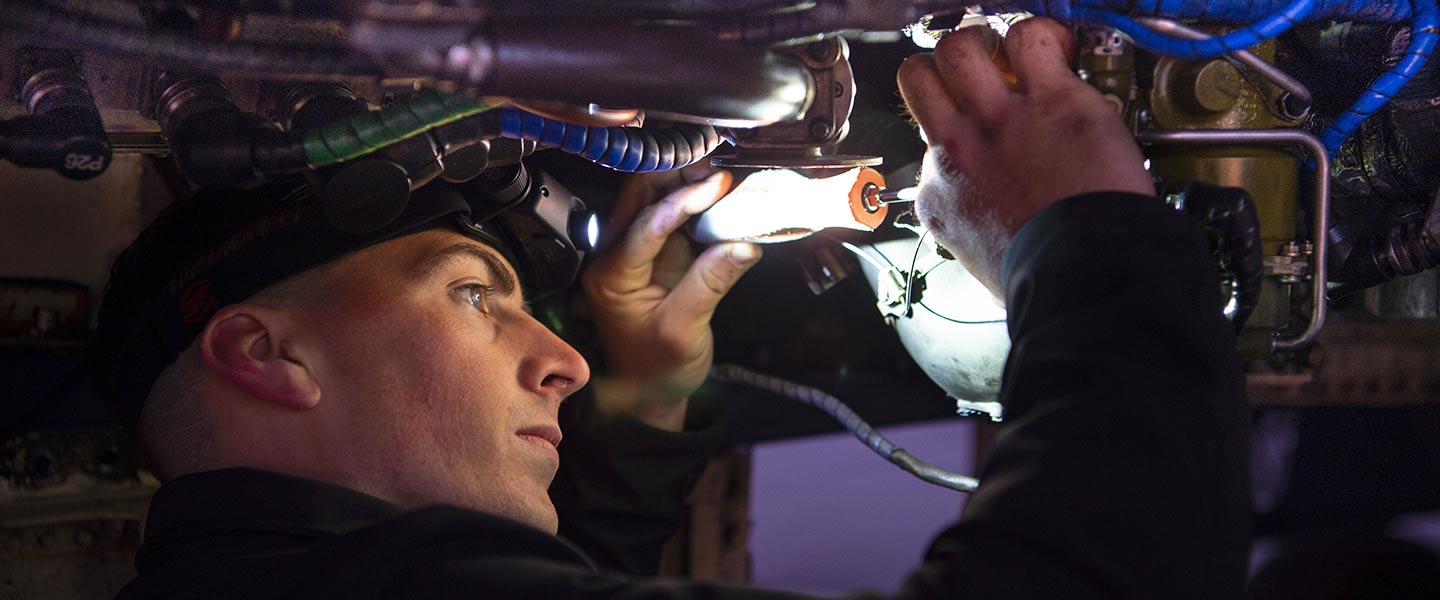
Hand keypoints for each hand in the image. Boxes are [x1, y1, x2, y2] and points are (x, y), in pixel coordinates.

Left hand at [581, 166, 761, 430]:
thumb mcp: (684, 331)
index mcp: (611, 276)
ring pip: (655, 197)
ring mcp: (637, 250)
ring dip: (687, 182)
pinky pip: (675, 214)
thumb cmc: (657, 369)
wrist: (650, 391)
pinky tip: (722, 196)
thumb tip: (743, 243)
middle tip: (721, 171)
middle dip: (679, 176)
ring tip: (724, 179)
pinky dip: (697, 200)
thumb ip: (710, 284)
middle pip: (640, 195)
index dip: (682, 200)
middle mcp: (615, 256)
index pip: (645, 224)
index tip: (717, 185)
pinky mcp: (659, 252)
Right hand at [897, 17, 1152, 297]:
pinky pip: (1030, 39)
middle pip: (920, 76)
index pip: (927, 140)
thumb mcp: (978, 261)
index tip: (979, 134)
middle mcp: (958, 149)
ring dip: (984, 43)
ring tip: (1012, 55)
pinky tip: (1059, 50)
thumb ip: (970, 227)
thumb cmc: (1041, 278)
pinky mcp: (1051, 99)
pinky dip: (1044, 36)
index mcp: (941, 194)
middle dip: (945, 67)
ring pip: (959, 48)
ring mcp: (1000, 120)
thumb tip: (983, 226)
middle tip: (977, 72)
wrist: (1083, 273)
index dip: (954, 129)